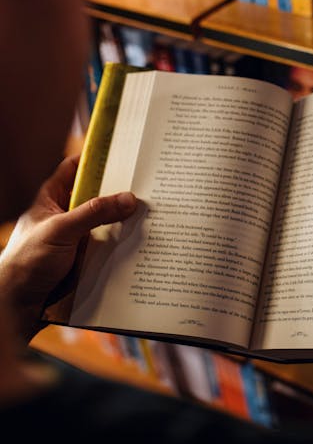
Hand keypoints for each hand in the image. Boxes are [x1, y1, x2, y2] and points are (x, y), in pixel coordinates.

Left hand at [0, 155, 136, 342]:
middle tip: (146, 185)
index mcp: (51, 199)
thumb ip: (94, 212)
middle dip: (118, 192)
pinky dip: (123, 244)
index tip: (121, 153)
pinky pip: (108, 246)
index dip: (95, 158)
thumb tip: (129, 198)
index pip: (74, 169)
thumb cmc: (27, 262)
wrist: (16, 305)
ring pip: (105, 222)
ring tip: (151, 213)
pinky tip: (141, 242)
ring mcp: (75, 237)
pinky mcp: (84, 259)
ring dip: (123, 221)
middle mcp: (64, 215)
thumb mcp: (61, 230)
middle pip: (96, 196)